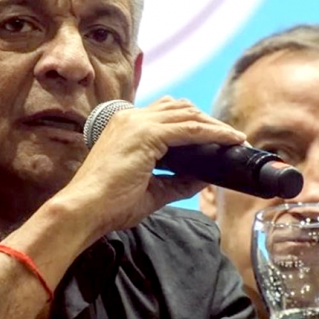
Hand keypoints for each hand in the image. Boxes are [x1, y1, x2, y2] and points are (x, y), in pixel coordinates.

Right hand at [58, 96, 245, 239]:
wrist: (84, 209)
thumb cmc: (108, 205)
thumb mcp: (150, 191)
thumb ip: (177, 182)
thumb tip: (203, 178)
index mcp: (126, 126)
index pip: (167, 114)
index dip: (195, 122)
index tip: (217, 138)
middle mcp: (131, 118)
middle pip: (181, 108)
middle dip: (209, 121)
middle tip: (232, 139)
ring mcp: (137, 123)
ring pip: (189, 114)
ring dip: (215, 125)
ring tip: (235, 139)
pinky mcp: (146, 134)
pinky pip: (190, 128)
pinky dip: (213, 133)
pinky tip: (229, 140)